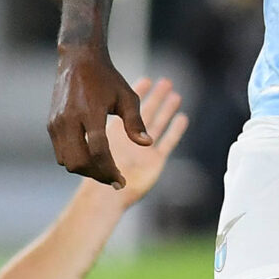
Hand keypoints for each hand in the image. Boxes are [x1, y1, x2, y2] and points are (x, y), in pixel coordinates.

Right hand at [48, 45, 149, 186]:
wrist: (78, 59)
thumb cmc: (108, 78)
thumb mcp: (127, 97)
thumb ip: (136, 122)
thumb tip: (148, 144)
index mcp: (90, 112)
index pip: (98, 151)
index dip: (110, 170)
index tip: (122, 181)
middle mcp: (69, 119)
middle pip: (78, 162)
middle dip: (97, 175)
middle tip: (113, 179)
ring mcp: (56, 122)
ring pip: (66, 161)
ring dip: (85, 170)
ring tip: (104, 170)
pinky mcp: (51, 124)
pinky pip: (60, 152)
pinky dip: (75, 160)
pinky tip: (92, 158)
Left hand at [107, 76, 189, 200]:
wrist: (102, 197)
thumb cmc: (97, 170)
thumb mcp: (101, 144)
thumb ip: (114, 129)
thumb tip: (122, 113)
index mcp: (113, 131)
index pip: (129, 109)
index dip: (140, 95)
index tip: (147, 80)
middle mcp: (130, 139)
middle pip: (147, 113)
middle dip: (156, 99)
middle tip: (166, 82)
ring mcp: (144, 151)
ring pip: (158, 124)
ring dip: (167, 110)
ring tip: (175, 93)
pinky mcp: (155, 161)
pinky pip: (168, 142)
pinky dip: (175, 130)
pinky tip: (181, 117)